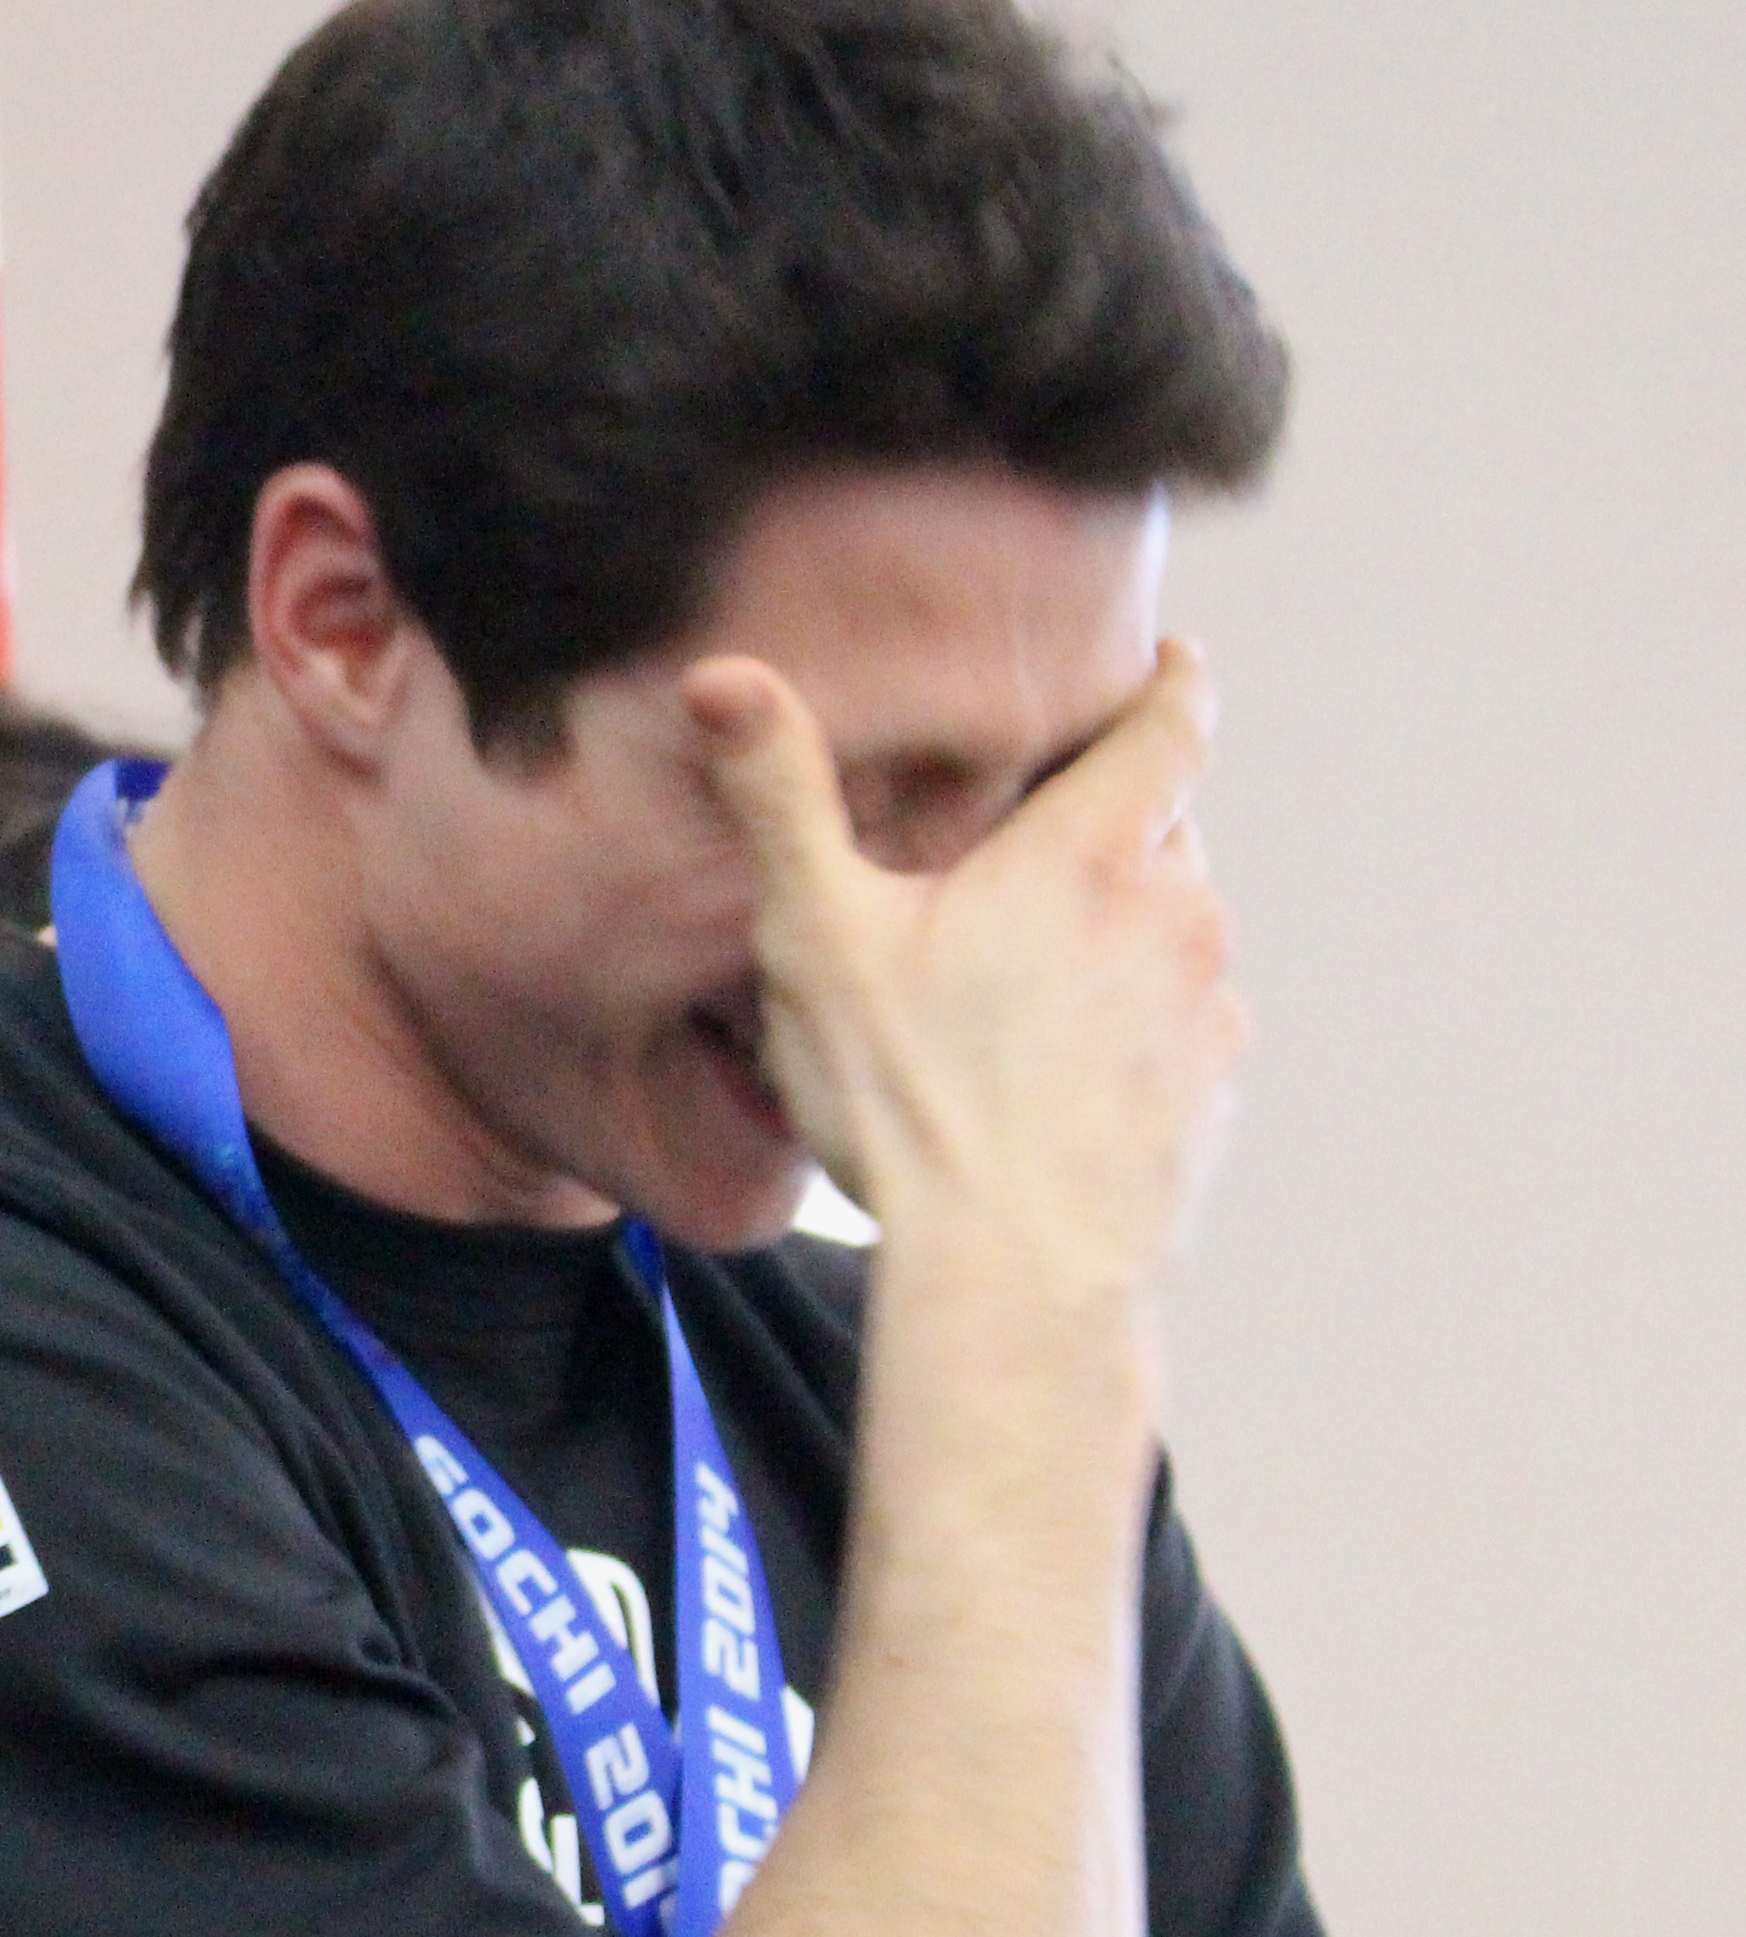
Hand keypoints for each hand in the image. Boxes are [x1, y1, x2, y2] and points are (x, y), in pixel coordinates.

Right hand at [689, 642, 1245, 1295]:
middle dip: (1105, 828)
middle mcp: (1176, 912)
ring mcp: (1207, 1005)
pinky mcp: (1214, 1089)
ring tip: (1020, 989)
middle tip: (1021, 861)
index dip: (1171, 683)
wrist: (1013, 1274)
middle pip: (1162, 829)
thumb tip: (722, 678)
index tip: (1168, 663)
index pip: (1171, 725)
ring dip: (1115, 933)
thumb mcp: (816, 937)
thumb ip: (780, 797)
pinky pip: (1179, 1022)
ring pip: (1171, 928)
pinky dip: (1131, 1024)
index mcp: (1089, 854)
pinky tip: (1051, 1073)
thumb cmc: (908, 1101)